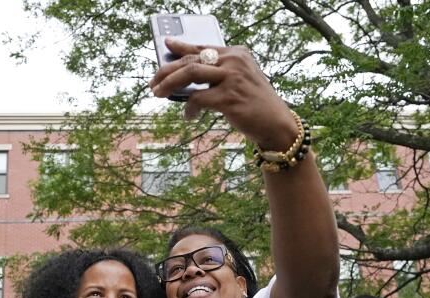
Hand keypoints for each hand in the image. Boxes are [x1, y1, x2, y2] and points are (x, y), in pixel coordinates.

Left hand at [148, 38, 298, 149]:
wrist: (276, 123)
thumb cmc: (254, 103)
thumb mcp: (239, 81)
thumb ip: (217, 74)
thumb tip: (184, 77)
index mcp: (236, 53)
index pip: (202, 47)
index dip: (181, 47)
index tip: (166, 44)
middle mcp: (234, 61)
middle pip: (191, 59)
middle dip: (167, 71)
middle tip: (153, 83)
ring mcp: (232, 78)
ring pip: (190, 73)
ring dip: (169, 84)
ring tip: (158, 94)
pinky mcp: (229, 98)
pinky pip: (197, 99)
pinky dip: (188, 109)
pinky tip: (189, 117)